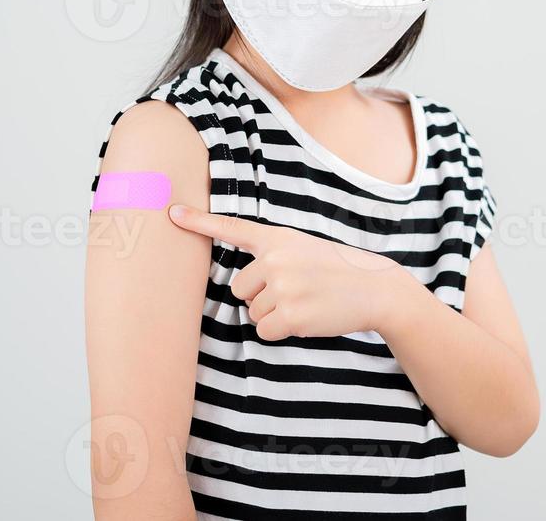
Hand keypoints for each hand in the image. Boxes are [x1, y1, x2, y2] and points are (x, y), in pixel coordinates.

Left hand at [167, 205, 416, 340]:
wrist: (375, 288)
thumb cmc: (337, 271)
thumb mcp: (304, 249)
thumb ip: (273, 257)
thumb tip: (242, 286)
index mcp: (278, 238)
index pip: (232, 228)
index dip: (198, 221)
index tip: (171, 213)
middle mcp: (276, 259)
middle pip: (240, 289)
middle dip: (262, 296)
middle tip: (297, 290)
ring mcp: (282, 287)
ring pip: (253, 313)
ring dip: (275, 315)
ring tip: (306, 303)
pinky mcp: (289, 315)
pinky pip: (264, 331)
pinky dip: (282, 332)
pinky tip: (306, 319)